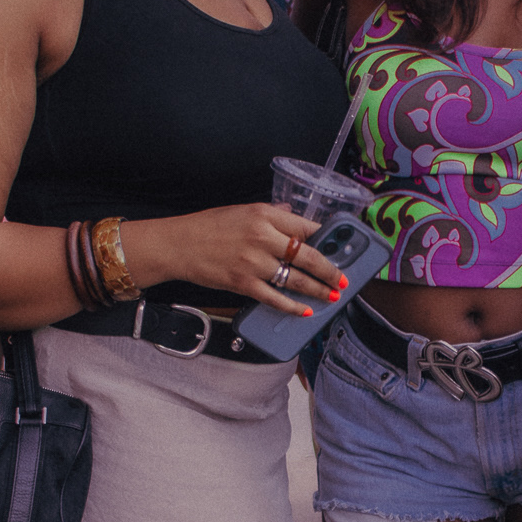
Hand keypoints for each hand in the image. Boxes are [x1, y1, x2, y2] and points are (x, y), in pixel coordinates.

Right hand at [165, 203, 346, 314]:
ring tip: (331, 296)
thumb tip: (292, 215)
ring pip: (295, 279)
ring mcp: (253, 262)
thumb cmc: (208, 227)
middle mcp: (262, 236)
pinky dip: (292, 306)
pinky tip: (305, 310)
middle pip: (308, 255)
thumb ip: (271, 215)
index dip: (327, 240)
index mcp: (264, 214)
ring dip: (317, 290)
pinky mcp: (243, 283)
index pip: (306, 226)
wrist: (178, 245)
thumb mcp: (242, 211)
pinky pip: (275, 298)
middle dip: (330, 271)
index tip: (339, 249)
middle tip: (343, 280)